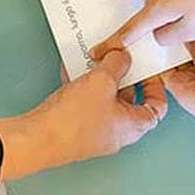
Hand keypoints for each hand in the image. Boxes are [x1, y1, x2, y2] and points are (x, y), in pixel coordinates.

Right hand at [0, 49, 166, 180]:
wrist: (36, 137)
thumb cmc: (72, 119)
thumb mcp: (103, 80)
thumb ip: (117, 63)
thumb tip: (121, 57)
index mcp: (132, 126)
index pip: (157, 107)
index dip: (155, 86)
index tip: (147, 69)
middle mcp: (116, 132)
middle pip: (130, 99)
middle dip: (124, 75)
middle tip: (118, 59)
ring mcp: (95, 131)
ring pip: (106, 98)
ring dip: (101, 78)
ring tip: (94, 61)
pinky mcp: (75, 127)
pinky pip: (86, 101)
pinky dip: (83, 85)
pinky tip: (74, 70)